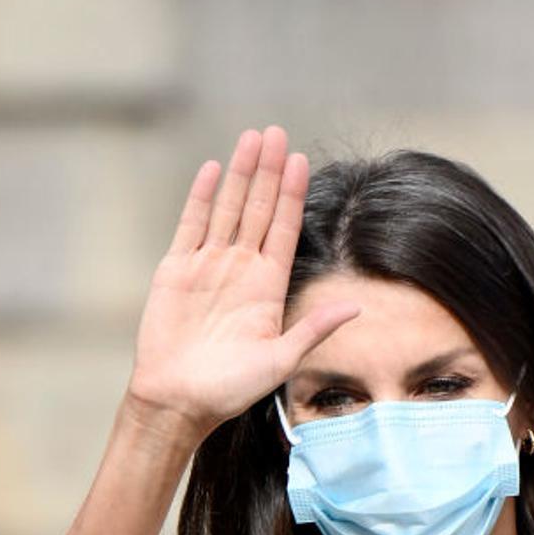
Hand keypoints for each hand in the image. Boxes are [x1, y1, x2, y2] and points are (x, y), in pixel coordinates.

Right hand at [125, 127, 357, 445]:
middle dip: (268, 171)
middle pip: (257, 209)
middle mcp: (241, 269)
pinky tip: (212, 169)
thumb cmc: (230, 389)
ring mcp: (208, 266)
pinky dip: (200, 197)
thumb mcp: (281, 360)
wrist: (178, 402)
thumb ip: (314, 328)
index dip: (291, 194)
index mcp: (267, 287)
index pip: (283, 229)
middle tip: (276, 132)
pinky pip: (190, 226)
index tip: (301, 159)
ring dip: (238, 174)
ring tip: (251, 138)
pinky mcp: (176, 270)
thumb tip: (357, 307)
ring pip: (227, 209)